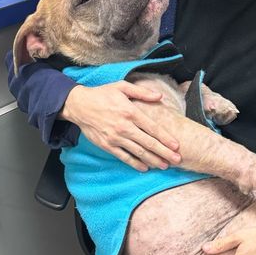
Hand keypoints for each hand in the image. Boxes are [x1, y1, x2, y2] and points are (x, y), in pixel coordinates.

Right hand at [62, 82, 181, 171]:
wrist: (78, 105)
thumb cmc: (101, 94)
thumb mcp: (122, 87)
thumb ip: (142, 92)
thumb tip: (159, 97)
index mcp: (130, 112)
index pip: (152, 128)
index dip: (166, 138)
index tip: (176, 146)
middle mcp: (124, 127)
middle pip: (148, 143)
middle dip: (164, 152)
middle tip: (177, 160)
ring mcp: (115, 138)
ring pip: (138, 152)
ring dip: (153, 160)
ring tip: (165, 166)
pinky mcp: (107, 146)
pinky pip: (124, 157)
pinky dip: (135, 163)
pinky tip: (145, 168)